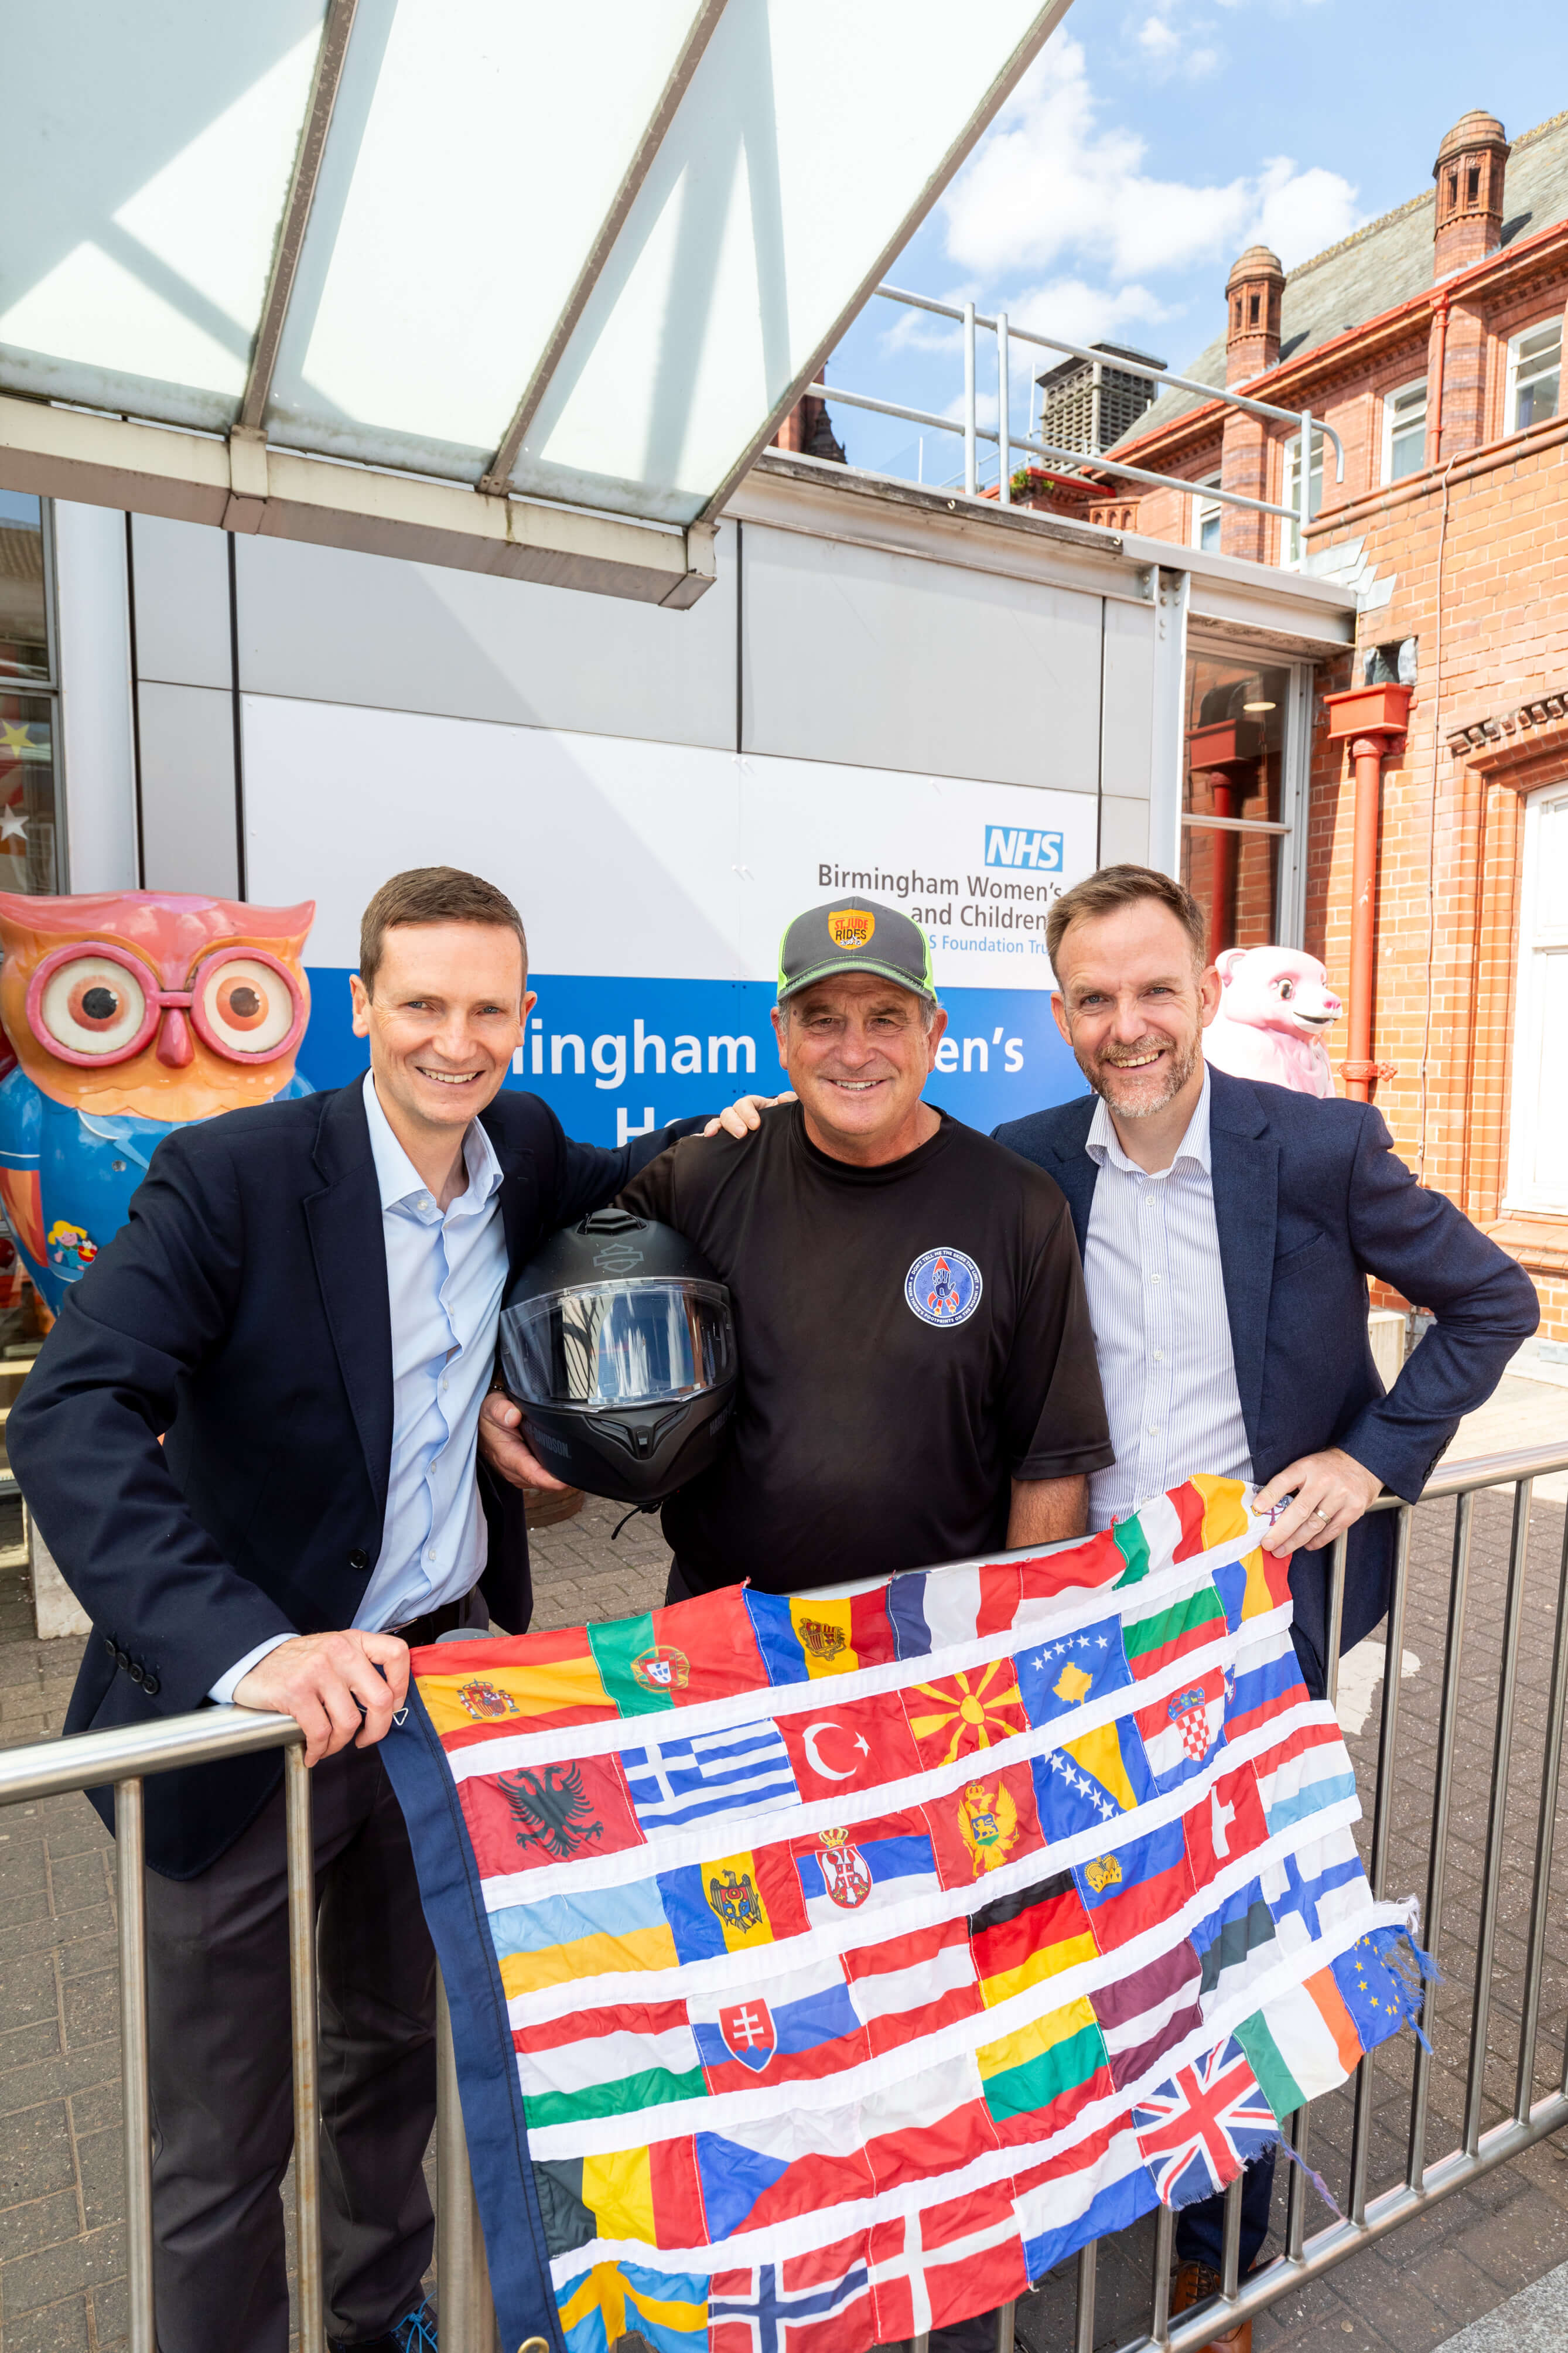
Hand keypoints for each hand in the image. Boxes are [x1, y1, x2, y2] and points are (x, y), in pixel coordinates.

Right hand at [233, 1628, 408, 1765]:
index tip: (393, 1706)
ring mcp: (318, 1670)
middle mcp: (340, 1652)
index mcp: (353, 1641)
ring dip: (340, 1744)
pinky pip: (319, 1732)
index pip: (396, 1654)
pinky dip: (318, 1750)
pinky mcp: (296, 1691)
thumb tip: (385, 1704)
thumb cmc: (297, 1662)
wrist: (252, 1658)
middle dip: (377, 1729)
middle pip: (380, 1699)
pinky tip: (312, 1752)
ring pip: (348, 1721)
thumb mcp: (333, 1652)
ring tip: (329, 1746)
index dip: (402, 1685)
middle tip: (366, 1739)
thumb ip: (358, 1667)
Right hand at [478, 1388, 572, 1492]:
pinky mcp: (524, 1474)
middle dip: (561, 1477)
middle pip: (543, 1482)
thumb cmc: (489, 1417)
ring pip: (545, 1483)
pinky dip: (552, 1473)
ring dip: (557, 1475)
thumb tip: (513, 1415)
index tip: (567, 1480)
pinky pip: (542, 1479)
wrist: (483, 1424)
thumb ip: (501, 1409)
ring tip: (573, 1464)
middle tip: (581, 1467)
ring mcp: (519, 1475)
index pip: (532, 1474)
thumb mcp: (491, 1407)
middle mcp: (513, 1470)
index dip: (551, 1480)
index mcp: (507, 1455)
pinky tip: (561, 1464)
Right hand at [702, 1091, 794, 1138]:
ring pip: (719, 1122)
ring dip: (715, 1127)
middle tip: (741, 1134)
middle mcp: (741, 1115)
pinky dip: (704, 1135)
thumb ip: (792, 1100)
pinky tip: (701, 1139)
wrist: (786, 1147)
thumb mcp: (792, 1113)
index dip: (748, 1111)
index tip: (755, 1125)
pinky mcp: (727, 1142)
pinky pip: (713, 1137)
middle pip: (729, 1111)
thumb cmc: (787, 1124)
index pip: (746, 1103)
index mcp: (756, 1106)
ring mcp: (733, 1128)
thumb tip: (782, 1098)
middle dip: (733, 1122)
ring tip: (712, 1136)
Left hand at [1255, 1446, 1381, 1556]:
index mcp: (1307, 1467)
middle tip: (1268, 1543)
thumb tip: (1265, 1508)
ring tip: (1282, 1550)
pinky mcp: (1353, 1509)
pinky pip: (1331, 1531)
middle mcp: (1324, 1481)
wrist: (1362, 1464)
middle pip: (1299, 1510)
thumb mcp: (1306, 1466)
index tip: (1257, 1509)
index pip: (1284, 1481)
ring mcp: (1340, 1496)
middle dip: (1281, 1531)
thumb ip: (1289, 1484)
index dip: (1270, 1495)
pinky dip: (1317, 1541)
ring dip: (1296, 1541)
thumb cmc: (1327, 1468)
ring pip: (1314, 1524)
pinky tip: (1306, 1545)